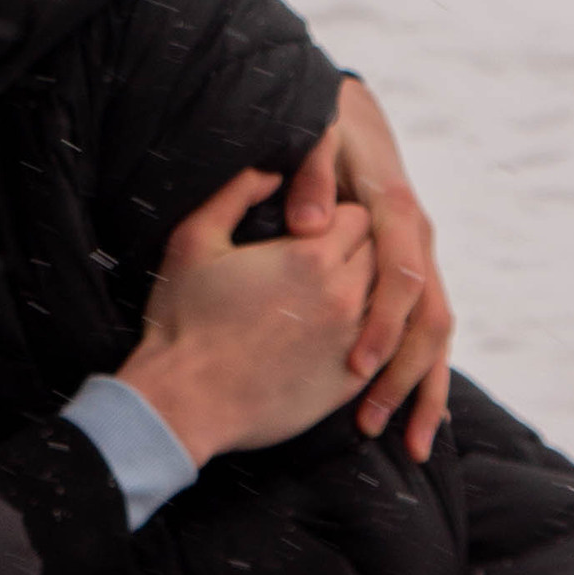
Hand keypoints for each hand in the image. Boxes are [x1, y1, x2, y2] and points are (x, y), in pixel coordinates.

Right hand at [117, 167, 376, 468]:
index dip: (339, 219)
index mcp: (311, 256)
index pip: (361, 218)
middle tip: (326, 263)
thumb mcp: (194, 240)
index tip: (316, 231)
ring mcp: (352, 343)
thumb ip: (236, 193)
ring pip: (389, 304)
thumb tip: (272, 172)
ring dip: (370, 296)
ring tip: (334, 299)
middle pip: (381, 257)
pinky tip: (340, 337)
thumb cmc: (184, 321)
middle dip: (360, 253)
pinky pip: (384, 349)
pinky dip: (373, 338)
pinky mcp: (349, 384)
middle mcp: (343, 297)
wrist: (184, 402)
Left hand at [286, 78, 453, 459]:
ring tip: (405, 444)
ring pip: (438, 335)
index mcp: (396, 209)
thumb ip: (310, 173)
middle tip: (373, 424)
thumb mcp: (314, 136)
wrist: (351, 116)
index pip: (402, 276)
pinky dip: (424, 378)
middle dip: (406, 377)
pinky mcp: (414, 276)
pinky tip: (416, 421)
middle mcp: (418, 240)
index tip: (356, 366)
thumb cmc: (324, 128)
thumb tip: (310, 225)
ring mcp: (421, 260)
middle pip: (431, 319)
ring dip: (421, 390)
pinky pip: (428, 334)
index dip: (382, 323)